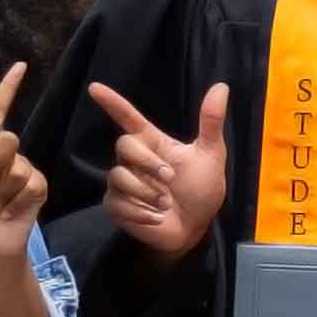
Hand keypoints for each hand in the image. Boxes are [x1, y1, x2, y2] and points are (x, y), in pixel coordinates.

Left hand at [0, 63, 48, 266]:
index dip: (7, 90)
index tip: (20, 67)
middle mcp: (4, 157)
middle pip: (7, 140)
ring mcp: (23, 171)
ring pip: (17, 165)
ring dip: (2, 190)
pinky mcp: (38, 187)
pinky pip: (30, 182)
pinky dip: (15, 201)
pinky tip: (10, 211)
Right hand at [88, 78, 228, 261]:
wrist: (194, 230)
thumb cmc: (201, 190)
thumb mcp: (211, 155)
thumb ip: (211, 122)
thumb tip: (221, 86)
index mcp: (154, 143)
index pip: (129, 118)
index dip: (112, 103)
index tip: (95, 88)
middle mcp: (135, 160)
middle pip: (123, 144)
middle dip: (148, 163)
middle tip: (170, 179)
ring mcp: (123, 182)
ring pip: (119, 176)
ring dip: (147, 192)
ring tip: (166, 204)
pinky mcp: (116, 205)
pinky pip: (117, 201)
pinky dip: (141, 212)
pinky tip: (156, 217)